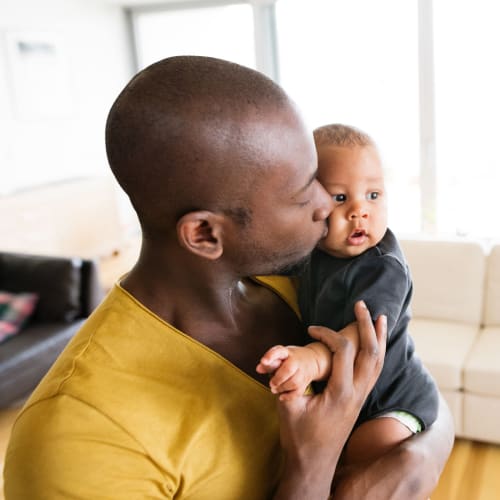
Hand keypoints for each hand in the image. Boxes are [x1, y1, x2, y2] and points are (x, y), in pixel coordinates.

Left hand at [257, 345, 320, 400]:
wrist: (312, 360)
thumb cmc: (290, 357)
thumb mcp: (280, 355)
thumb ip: (269, 362)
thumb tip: (258, 369)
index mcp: (287, 352)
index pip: (279, 352)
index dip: (270, 356)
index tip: (263, 361)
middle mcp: (296, 361)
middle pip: (288, 369)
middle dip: (278, 378)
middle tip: (271, 383)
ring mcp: (302, 372)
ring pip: (294, 382)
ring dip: (282, 388)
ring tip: (274, 389)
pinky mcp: (305, 382)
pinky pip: (298, 391)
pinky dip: (289, 396)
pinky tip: (281, 396)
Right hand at [273, 301, 386, 498]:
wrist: (315, 465)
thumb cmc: (299, 438)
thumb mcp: (288, 408)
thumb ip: (288, 382)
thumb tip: (282, 362)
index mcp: (340, 392)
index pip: (342, 351)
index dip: (327, 333)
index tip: (311, 329)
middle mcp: (356, 393)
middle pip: (371, 352)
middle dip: (367, 325)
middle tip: (362, 304)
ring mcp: (361, 398)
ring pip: (378, 362)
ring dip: (378, 338)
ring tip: (380, 318)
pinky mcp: (360, 401)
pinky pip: (375, 372)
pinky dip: (378, 353)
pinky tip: (376, 345)